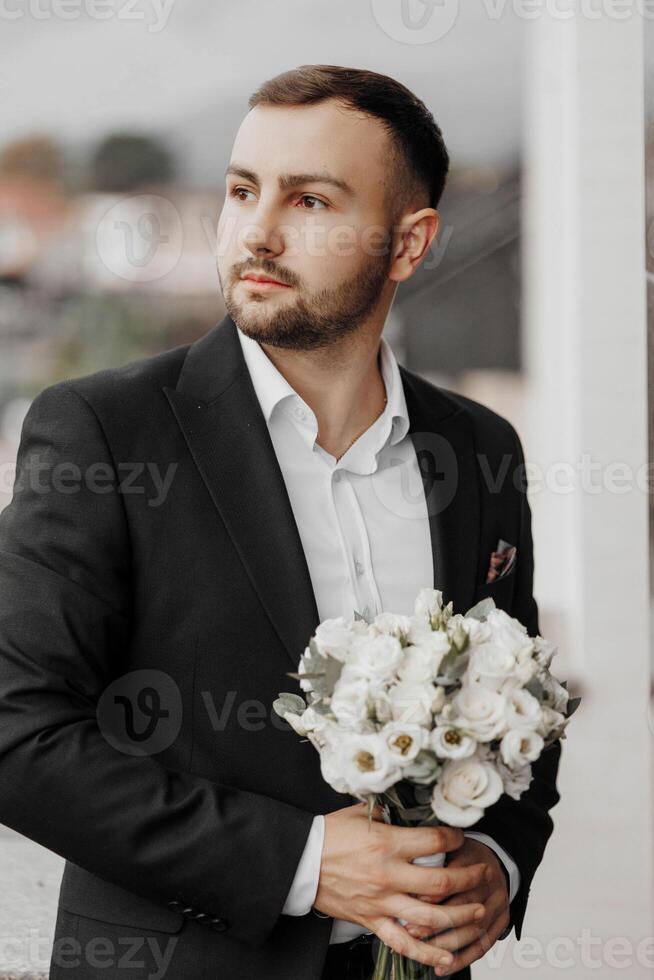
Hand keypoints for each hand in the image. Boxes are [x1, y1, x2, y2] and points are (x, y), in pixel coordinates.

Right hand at [313, 804, 489, 971]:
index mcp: (387, 843)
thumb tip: (408, 813)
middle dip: (469, 878)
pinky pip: (402, 943)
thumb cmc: (329, 834)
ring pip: (430, 917)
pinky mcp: (371, 920)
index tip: (461, 836)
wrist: (300, 860)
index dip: (455, 837)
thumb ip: (388, 815)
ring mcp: (381, 901)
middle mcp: (389, 875)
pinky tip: (445, 959)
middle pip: (441, 881)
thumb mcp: (359, 814)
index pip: (434, 840)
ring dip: (459, 916)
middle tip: (482, 873)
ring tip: (477, 911)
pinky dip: (425, 954)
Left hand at [405, 837, 510, 974]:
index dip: (434, 892)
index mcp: (475, 860)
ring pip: (474, 929)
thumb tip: (406, 878)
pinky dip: (463, 959)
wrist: (493, 861)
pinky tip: (444, 967)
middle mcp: (490, 883)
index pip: (455, 878)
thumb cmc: (462, 856)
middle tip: (411, 930)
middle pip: (465, 905)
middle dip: (436, 921)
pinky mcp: (502, 922)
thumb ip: (432, 859)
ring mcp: (499, 904)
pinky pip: (483, 945)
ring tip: (424, 950)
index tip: (412, 902)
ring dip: (447, 943)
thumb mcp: (449, 847)